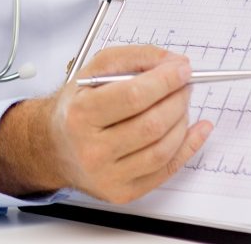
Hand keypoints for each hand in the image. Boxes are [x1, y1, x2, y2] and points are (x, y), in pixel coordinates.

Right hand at [0, 44, 213, 203]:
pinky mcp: (124, 192)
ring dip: (182, 122)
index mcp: (80, 114)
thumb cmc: (76, 108)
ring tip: (181, 104)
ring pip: (162, 150)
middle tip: (185, 85)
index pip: (132, 96)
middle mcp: (91, 149)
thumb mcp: (93, 72)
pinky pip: (166, 171)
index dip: (164, 81)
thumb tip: (172, 62)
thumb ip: (133, 58)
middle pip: (151, 124)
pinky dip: (188, 147)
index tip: (183, 69)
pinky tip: (197, 130)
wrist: (54, 148)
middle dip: (177, 100)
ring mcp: (108, 175)